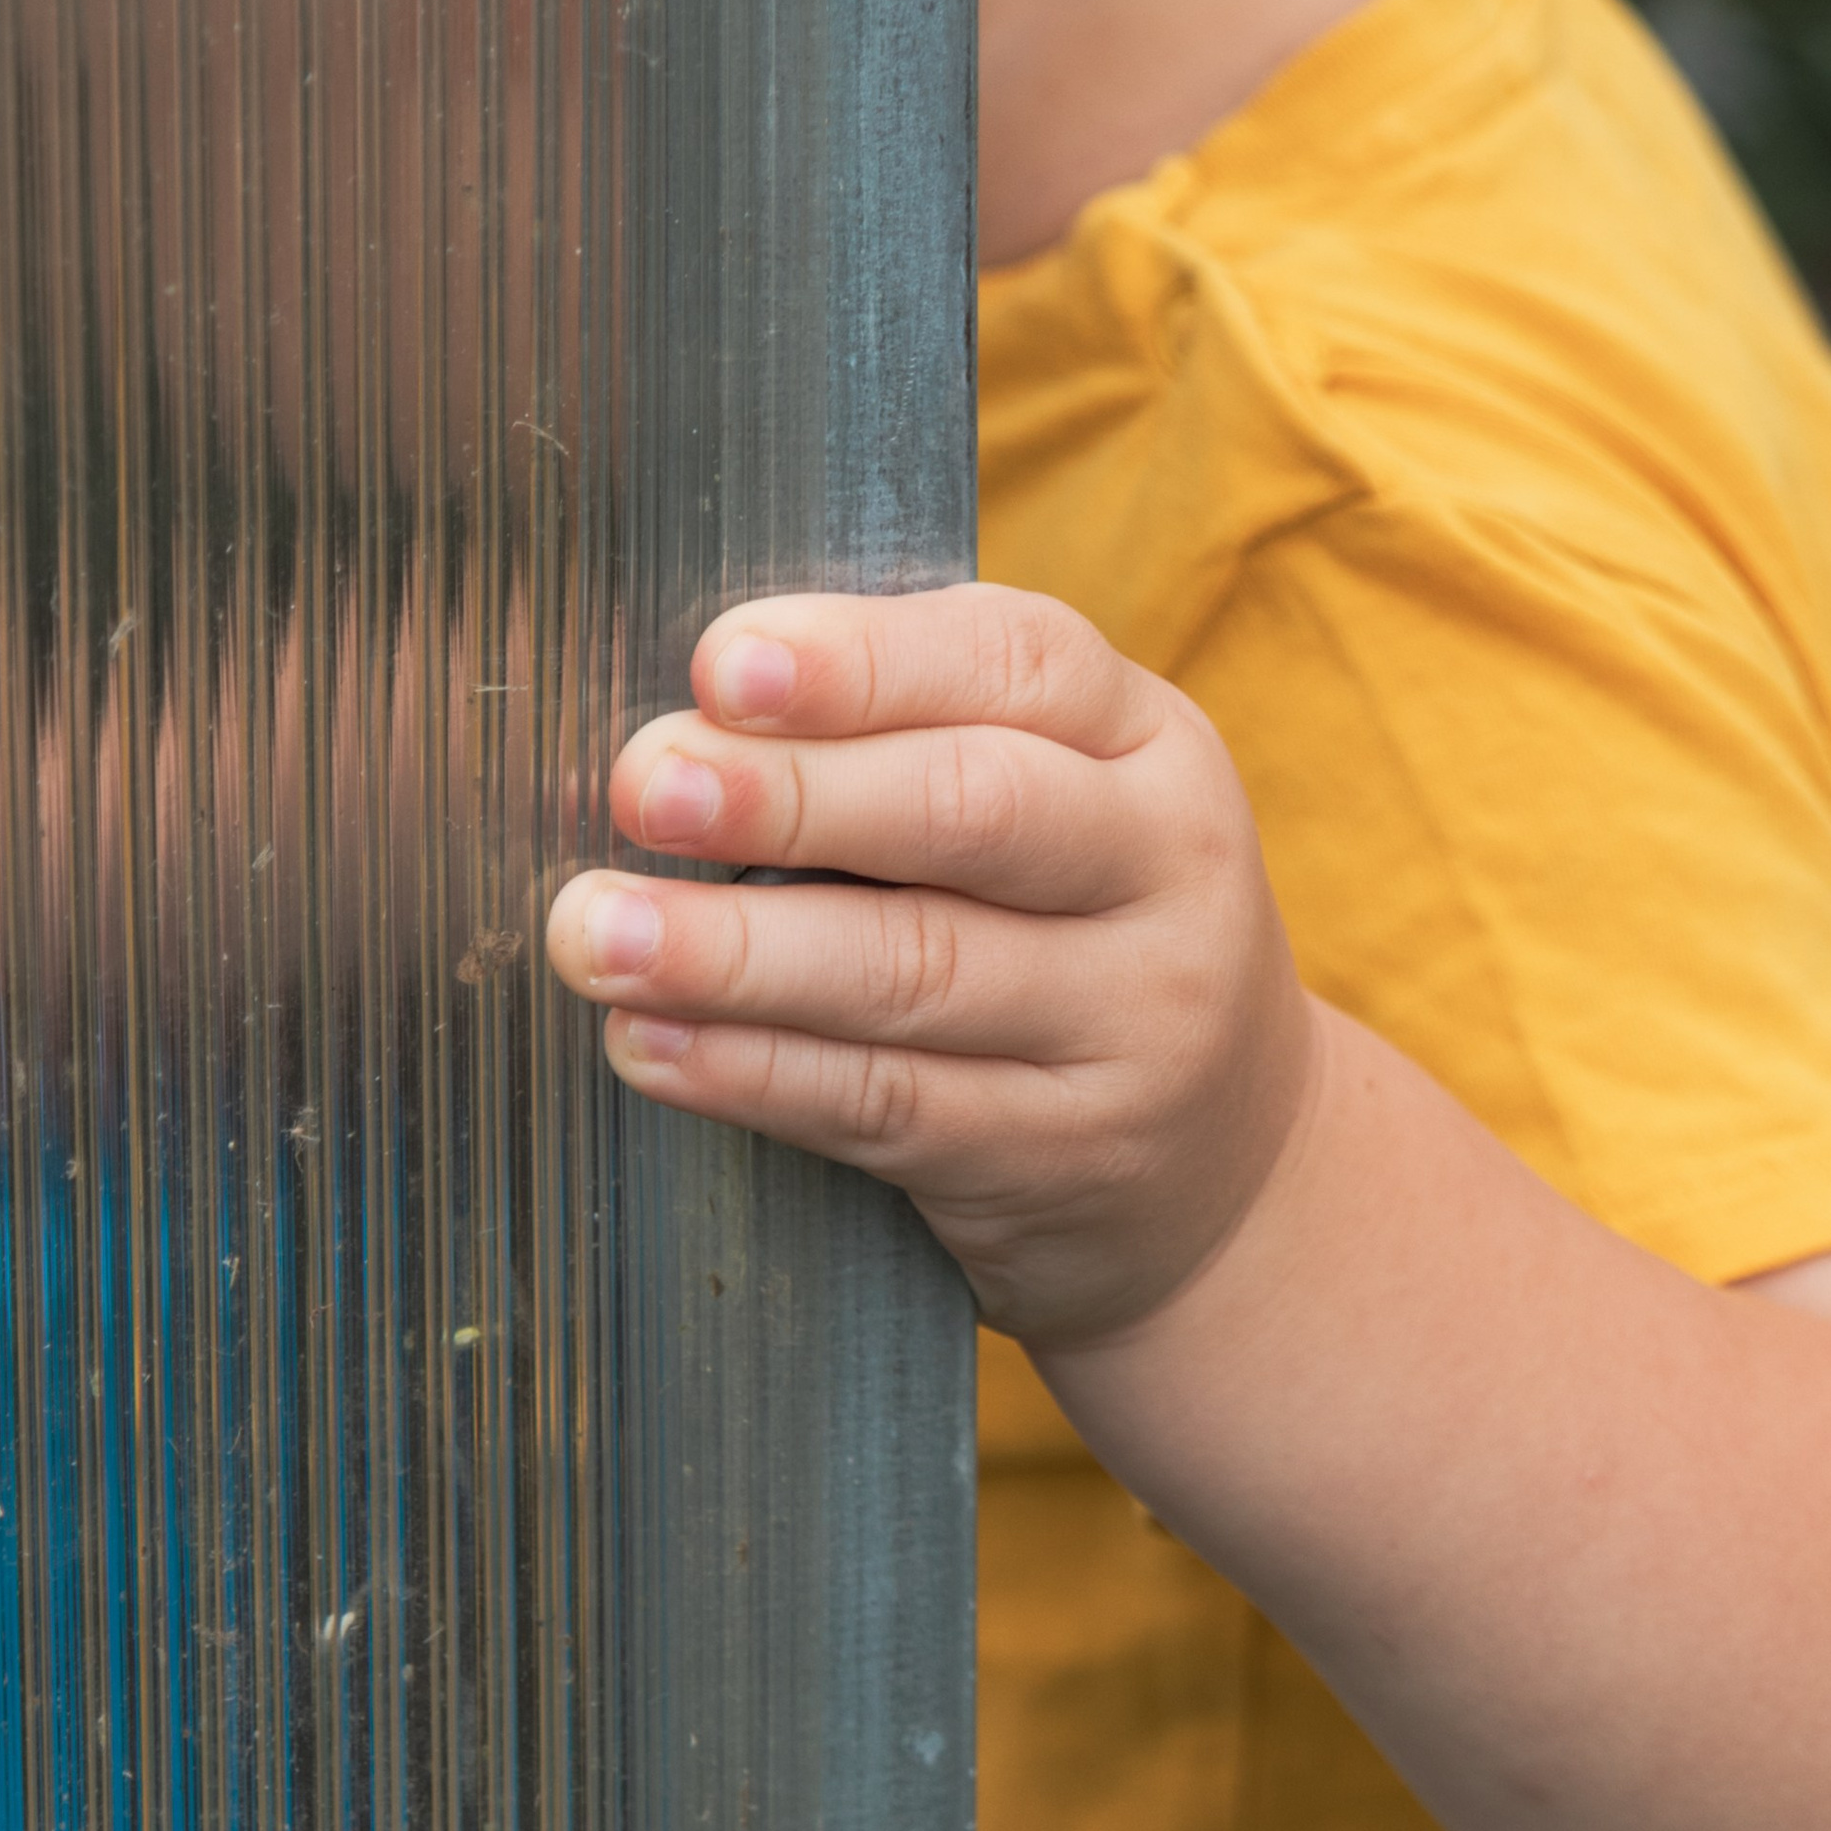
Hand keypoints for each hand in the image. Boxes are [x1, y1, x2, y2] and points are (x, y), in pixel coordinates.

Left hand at [543, 583, 1320, 1343]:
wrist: (1233, 1168)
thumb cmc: (1083, 939)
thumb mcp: (1068, 806)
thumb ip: (918, 742)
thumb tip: (680, 722)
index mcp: (1150, 744)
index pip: (1020, 663)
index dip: (863, 662)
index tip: (719, 666)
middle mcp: (1165, 872)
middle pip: (974, 813)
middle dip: (793, 797)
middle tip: (641, 787)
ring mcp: (1132, 1024)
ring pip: (919, 971)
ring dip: (739, 953)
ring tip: (598, 932)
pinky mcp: (1065, 1154)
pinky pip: (890, 1107)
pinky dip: (757, 1074)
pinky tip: (652, 1044)